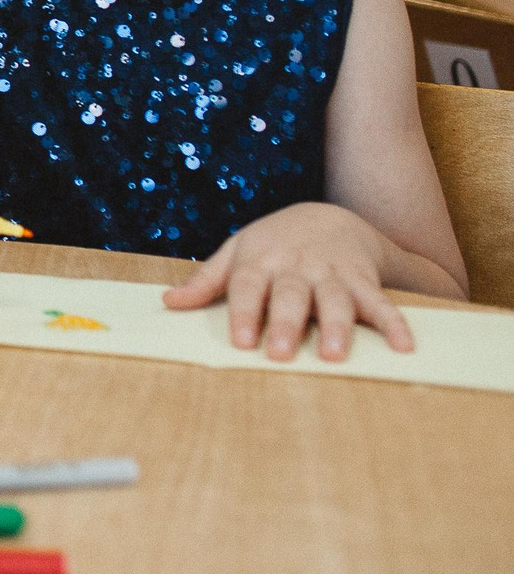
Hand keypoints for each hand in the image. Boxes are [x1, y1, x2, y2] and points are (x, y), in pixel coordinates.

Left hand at [161, 202, 412, 361]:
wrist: (329, 218)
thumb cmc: (274, 244)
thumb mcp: (237, 252)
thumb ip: (207, 281)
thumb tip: (169, 302)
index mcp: (261, 260)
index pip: (248, 285)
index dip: (244, 312)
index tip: (241, 342)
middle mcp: (297, 267)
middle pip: (290, 294)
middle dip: (284, 323)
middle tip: (278, 354)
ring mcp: (333, 273)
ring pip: (335, 299)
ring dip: (336, 326)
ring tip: (334, 354)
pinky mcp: (364, 279)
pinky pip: (381, 302)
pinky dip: (395, 324)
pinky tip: (404, 347)